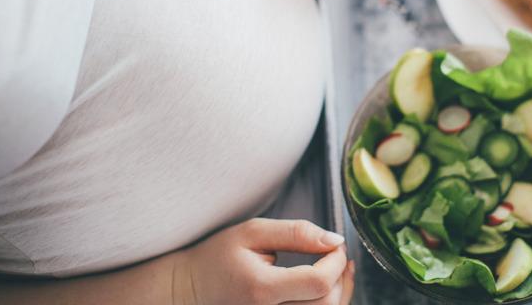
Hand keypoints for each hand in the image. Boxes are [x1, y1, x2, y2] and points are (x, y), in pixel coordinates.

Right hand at [173, 218, 354, 304]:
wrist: (190, 290)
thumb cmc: (218, 259)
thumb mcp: (252, 233)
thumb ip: (296, 233)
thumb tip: (334, 240)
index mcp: (262, 289)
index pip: (319, 282)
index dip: (336, 261)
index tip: (334, 245)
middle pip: (327, 304)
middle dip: (341, 276)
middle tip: (338, 254)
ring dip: (339, 291)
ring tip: (337, 268)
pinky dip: (328, 303)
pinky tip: (325, 286)